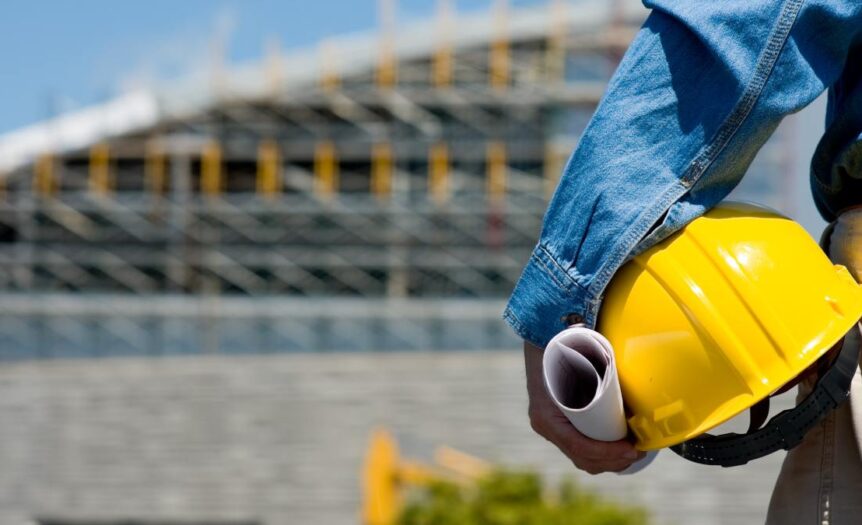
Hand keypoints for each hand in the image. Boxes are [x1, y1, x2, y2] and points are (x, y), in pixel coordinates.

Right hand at [524, 340, 643, 473]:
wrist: (540, 343)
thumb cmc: (561, 347)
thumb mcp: (576, 353)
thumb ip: (596, 355)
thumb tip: (624, 355)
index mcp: (546, 415)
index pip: (578, 445)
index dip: (606, 452)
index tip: (631, 448)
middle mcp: (545, 426)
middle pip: (581, 457)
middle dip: (612, 461)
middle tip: (638, 451)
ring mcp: (550, 429)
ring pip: (580, 458)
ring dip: (608, 462)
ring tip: (632, 453)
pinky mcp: (558, 428)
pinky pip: (578, 451)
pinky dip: (598, 457)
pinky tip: (617, 454)